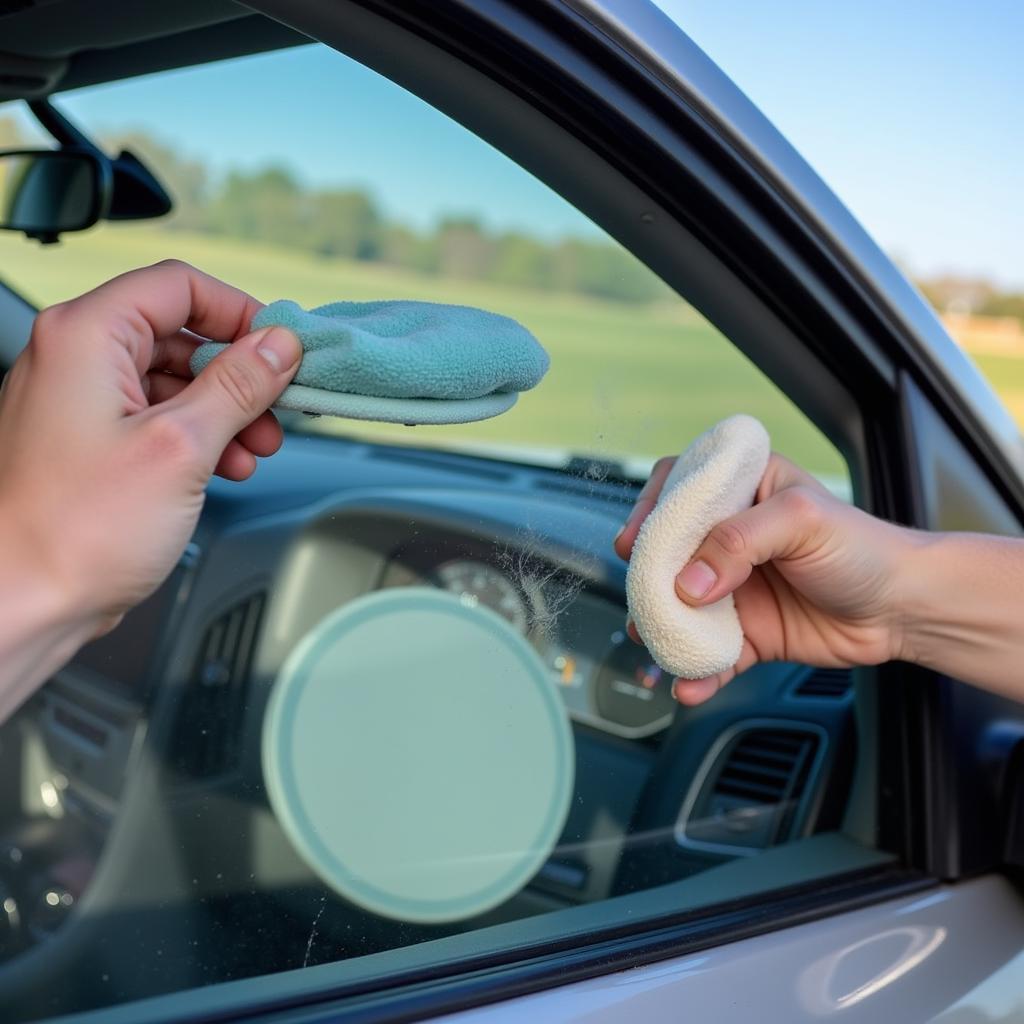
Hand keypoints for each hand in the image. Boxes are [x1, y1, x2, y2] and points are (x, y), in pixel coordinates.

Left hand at [0, 260, 299, 659]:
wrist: (24, 600)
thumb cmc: (74, 532)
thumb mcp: (182, 446)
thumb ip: (238, 385)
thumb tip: (278, 346)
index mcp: (86, 336)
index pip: (178, 286)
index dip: (239, 313)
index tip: (279, 348)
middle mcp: (75, 358)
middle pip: (180, 334)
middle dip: (238, 374)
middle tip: (276, 408)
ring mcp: (79, 401)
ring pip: (173, 379)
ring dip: (225, 411)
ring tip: (254, 448)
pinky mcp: (88, 441)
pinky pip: (156, 416)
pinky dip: (198, 436)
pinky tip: (225, 466)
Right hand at [614, 453, 914, 704]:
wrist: (904, 610)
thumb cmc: (863, 548)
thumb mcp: (802, 520)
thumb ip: (739, 542)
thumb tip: (688, 583)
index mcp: (742, 491)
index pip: (679, 489)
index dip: (650, 510)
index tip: (635, 540)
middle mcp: (729, 538)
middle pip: (667, 552)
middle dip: (646, 578)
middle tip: (640, 596)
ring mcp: (733, 588)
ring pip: (678, 607)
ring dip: (660, 627)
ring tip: (653, 641)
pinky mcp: (745, 634)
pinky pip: (709, 655)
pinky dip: (697, 673)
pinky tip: (691, 684)